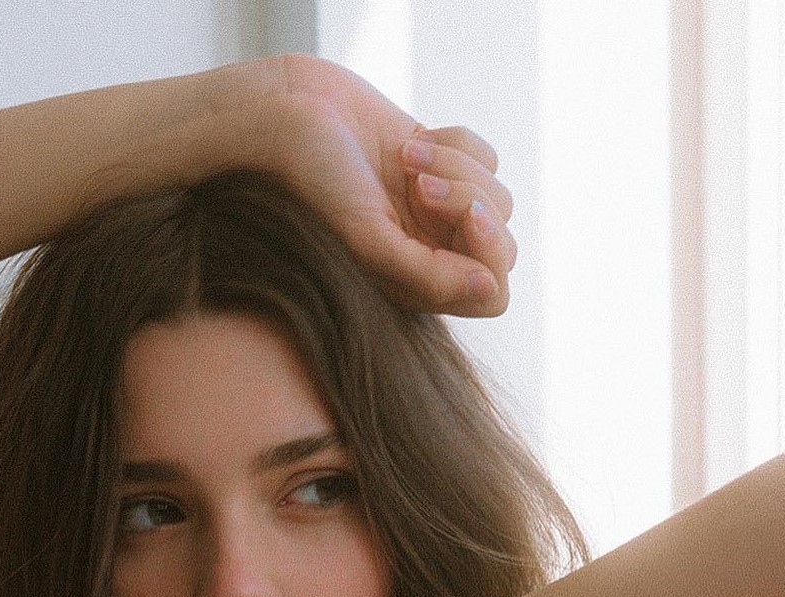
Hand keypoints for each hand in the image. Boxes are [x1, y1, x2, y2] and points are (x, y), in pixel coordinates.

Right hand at [265, 54, 516, 315]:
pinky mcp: (441, 163)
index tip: (470, 219)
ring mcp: (437, 210)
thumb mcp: (367, 237)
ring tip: (405, 159)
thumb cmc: (310, 183)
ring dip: (457, 168)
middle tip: (420, 186)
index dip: (491, 256)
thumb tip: (490, 288)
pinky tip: (410, 143)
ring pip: (498, 196)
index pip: (492, 294)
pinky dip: (457, 142)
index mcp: (412, 287)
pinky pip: (487, 157)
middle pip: (503, 246)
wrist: (281, 115)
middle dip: (472, 204)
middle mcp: (429, 255)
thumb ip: (429, 276)